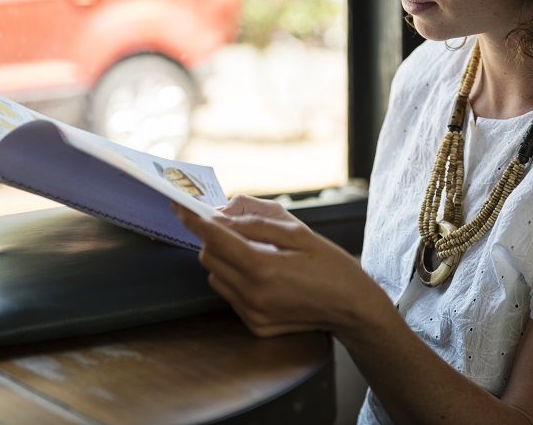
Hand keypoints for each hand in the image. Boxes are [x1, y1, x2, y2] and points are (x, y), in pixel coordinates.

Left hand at [173, 197, 388, 338]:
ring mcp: (252, 314)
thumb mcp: (300, 233)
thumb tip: (224, 216)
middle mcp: (253, 294)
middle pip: (209, 257)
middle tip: (234, 227)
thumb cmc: (331, 265)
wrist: (352, 308)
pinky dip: (235, 278)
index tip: (180, 207)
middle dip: (214, 238)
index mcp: (264, 267)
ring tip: (255, 253)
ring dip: (224, 259)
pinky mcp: (255, 325)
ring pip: (215, 277)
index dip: (195, 221)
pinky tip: (262, 274)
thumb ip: (258, 222)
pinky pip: (229, 295)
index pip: (216, 239)